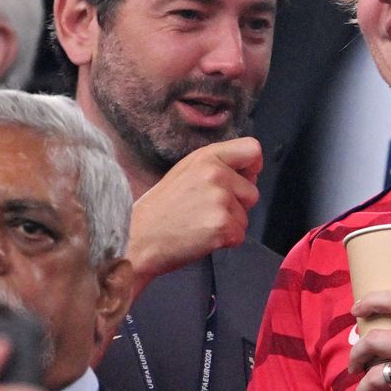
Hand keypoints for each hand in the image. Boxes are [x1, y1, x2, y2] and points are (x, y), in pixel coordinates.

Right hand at [127, 137, 263, 291]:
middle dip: (237, 204)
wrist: (138, 238)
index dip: (252, 167)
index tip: (243, 179)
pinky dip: (225, 241)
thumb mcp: (185, 171)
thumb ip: (216, 165)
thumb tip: (250, 171)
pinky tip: (201, 237)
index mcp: (207, 157)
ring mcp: (220, 200)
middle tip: (206, 210)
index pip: (252, 149)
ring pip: (246, 216)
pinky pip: (240, 235)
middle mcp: (216, 174)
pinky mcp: (223, 226)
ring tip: (200, 223)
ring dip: (229, 224)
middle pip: (252, 191)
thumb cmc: (161, 208)